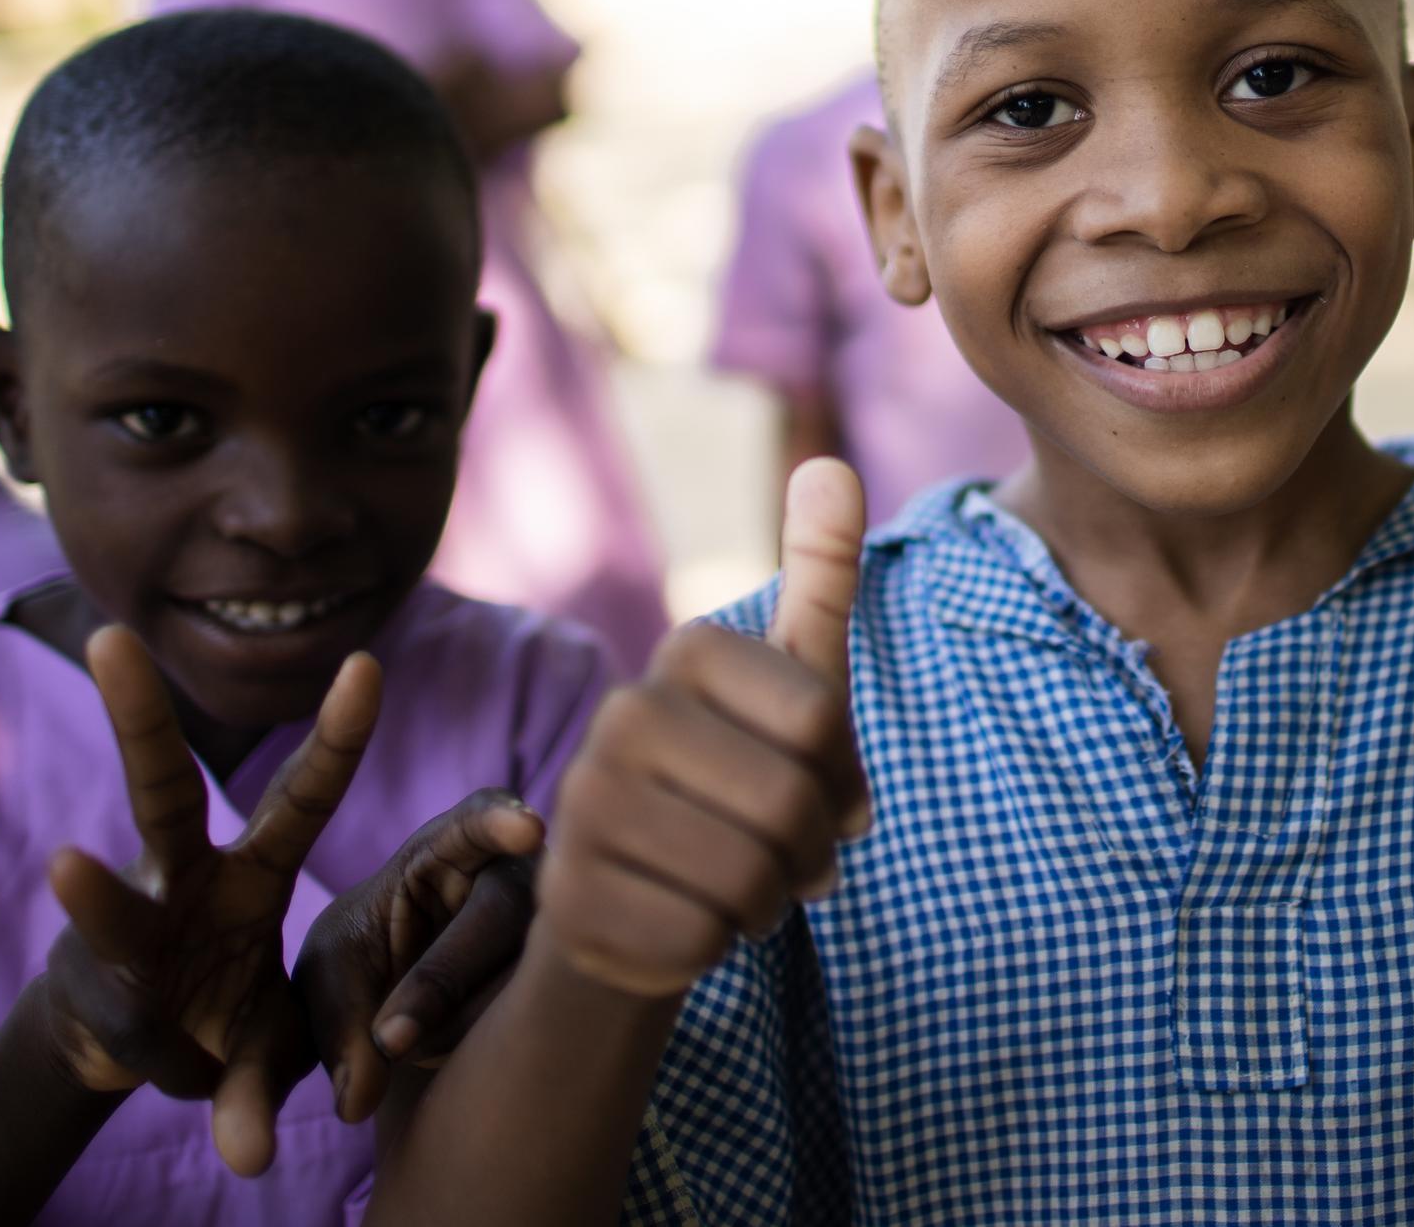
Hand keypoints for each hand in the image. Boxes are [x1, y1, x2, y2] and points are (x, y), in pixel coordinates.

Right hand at [40, 626, 381, 1175]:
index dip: (338, 736)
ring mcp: (130, 926)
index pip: (303, 793)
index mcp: (255, 868)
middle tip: (109, 636)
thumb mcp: (284, 1017)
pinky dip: (174, 1062)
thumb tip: (321, 1108)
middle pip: (159, 787)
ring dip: (93, 893)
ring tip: (65, 862)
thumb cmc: (222, 1007)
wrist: (125, 1055)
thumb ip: (328, 1028)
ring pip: (108, 903)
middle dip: (135, 715)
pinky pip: (135, 1029)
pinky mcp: (91, 987)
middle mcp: (185, 876)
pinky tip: (197, 1079)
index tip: (369, 662)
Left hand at [297, 789, 545, 1122]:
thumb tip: (357, 1102)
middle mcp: (517, 875)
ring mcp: (551, 929)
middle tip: (389, 1041)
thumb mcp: (330, 990)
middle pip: (504, 911)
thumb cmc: (364, 970)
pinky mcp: (569, 980)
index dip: (502, 822)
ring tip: (403, 1048)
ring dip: (457, 1025)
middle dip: (442, 978)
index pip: (477, 821)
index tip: (527, 831)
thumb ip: (337, 1035)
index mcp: (448, 848)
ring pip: (525, 974)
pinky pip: (543, 1014)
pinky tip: (453, 1053)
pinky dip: (488, 1044)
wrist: (400, 1012)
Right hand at [539, 457, 868, 996]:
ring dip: (769, 904)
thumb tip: (832, 464)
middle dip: (811, 854)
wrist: (640, 889)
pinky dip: (717, 949)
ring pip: (747, 879)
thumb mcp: (797, 679)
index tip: (819, 791)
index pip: (821, 723)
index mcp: (686, 651)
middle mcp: (621, 714)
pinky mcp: (568, 898)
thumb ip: (821, 572)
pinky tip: (689, 924)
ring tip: (744, 889)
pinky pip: (697, 943)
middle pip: (789, 805)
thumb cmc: (739, 777)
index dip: (844, 781)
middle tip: (789, 860)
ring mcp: (583, 805)